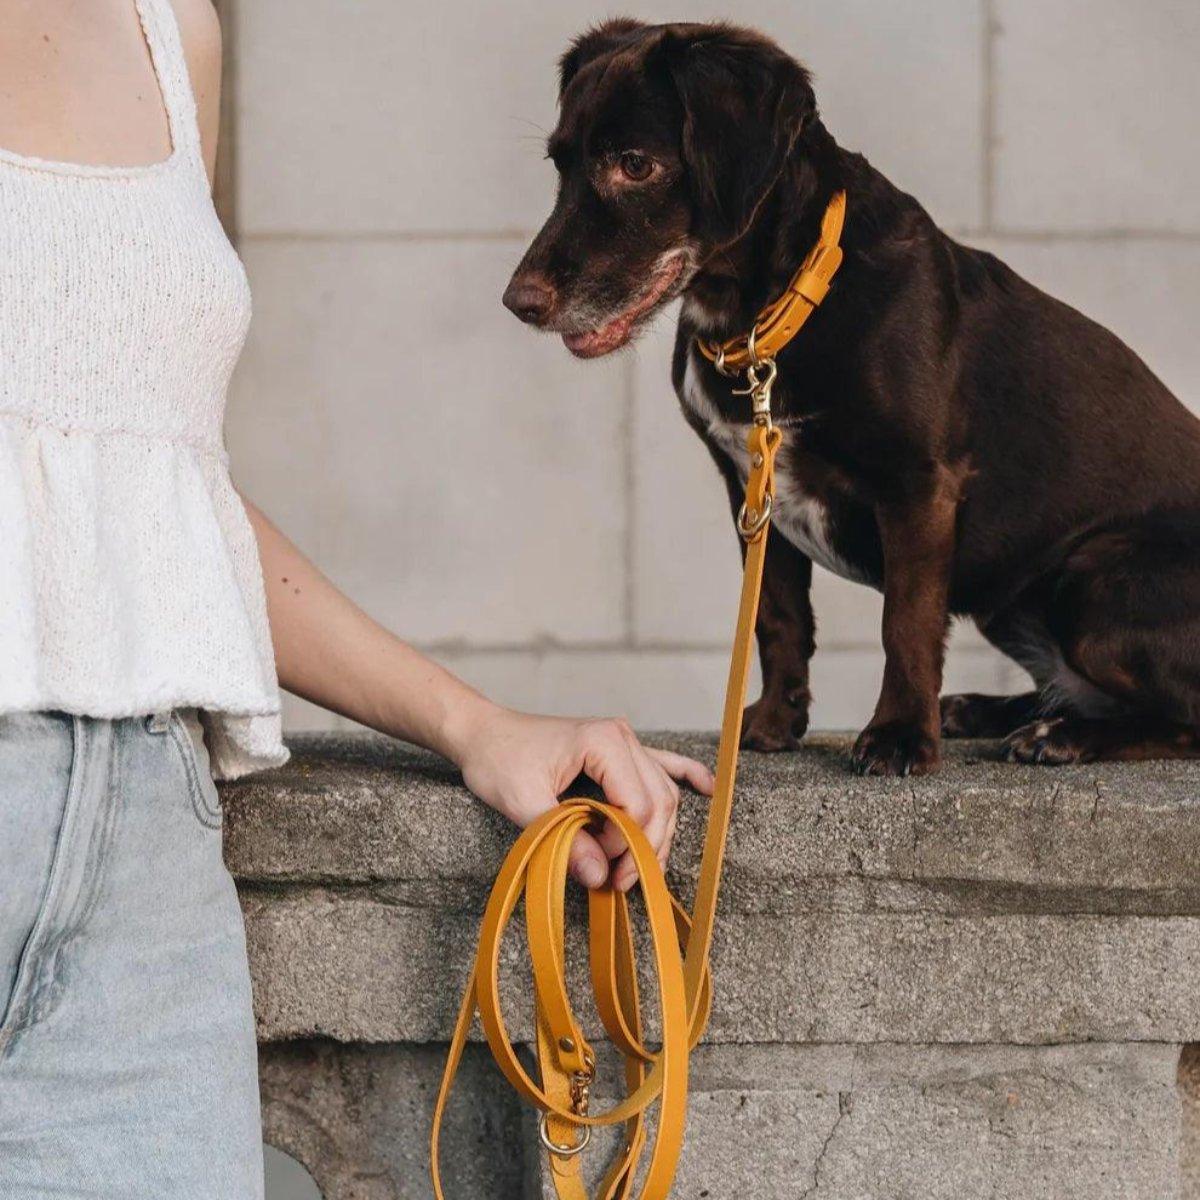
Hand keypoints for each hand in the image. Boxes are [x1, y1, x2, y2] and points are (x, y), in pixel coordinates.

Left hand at [446, 705, 713, 890]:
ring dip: (659, 832)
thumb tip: (597, 876)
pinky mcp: (618, 750)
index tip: (601, 870)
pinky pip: (663, 763)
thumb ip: (562, 837)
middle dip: (645, 847)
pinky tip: (707, 788)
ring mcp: (624, 741)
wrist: (483, 733)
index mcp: (603, 742)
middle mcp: (622, 737)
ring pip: (664, 793)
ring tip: (638, 868)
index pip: (638, 803)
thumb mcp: (521, 802)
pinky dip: (685, 775)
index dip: (626, 844)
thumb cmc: (497, 760)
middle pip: (659, 801)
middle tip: (619, 882)